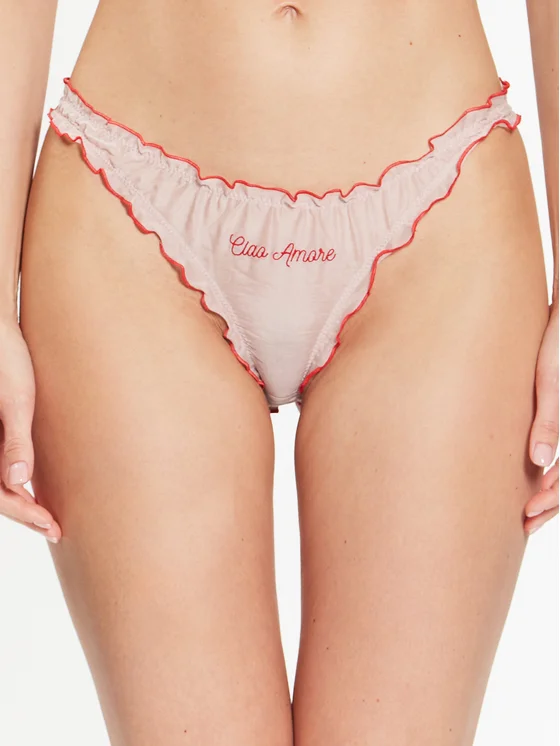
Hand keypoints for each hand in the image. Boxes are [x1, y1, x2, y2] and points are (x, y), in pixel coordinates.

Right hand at [0, 319, 60, 542]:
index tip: (51, 526)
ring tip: (47, 517)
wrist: (2, 335)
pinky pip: (1, 466)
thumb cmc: (7, 363)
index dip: (24, 514)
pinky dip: (17, 482)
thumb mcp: (16, 402)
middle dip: (25, 514)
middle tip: (55, 530)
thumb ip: (14, 442)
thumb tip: (18, 482)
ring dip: (21, 502)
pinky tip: (35, 488)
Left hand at [525, 303, 558, 534]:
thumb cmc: (558, 346)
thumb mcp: (551, 382)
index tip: (528, 512)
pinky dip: (554, 471)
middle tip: (526, 522)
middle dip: (553, 503)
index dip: (553, 498)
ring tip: (529, 511)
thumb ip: (550, 421)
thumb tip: (540, 462)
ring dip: (554, 492)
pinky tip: (537, 479)